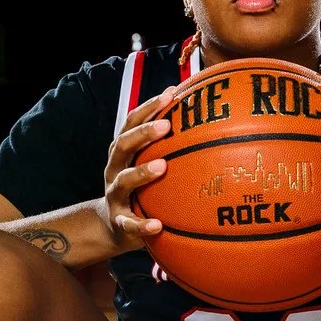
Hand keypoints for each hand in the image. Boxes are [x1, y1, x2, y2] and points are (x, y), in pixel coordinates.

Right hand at [101, 89, 172, 252]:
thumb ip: (169, 148)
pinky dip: (142, 225)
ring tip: (162, 167)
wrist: (114, 226)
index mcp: (124, 152)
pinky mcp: (120, 221)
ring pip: (123, 180)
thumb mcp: (148, 165)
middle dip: (143, 133)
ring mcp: (115, 195)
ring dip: (141, 172)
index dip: (148, 108)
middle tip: (166, 126)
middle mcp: (116, 169)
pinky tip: (157, 225)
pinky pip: (129, 223)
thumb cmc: (141, 189)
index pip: (132, 123)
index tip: (170, 94)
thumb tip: (206, 124)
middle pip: (123, 145)